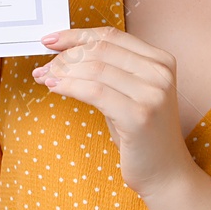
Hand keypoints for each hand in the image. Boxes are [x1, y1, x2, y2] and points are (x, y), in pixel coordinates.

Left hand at [32, 27, 198, 199]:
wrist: (166, 173)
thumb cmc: (142, 135)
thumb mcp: (129, 94)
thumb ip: (108, 71)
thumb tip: (63, 54)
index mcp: (160, 60)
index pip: (111, 36)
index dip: (76, 35)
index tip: (50, 40)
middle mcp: (160, 72)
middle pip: (100, 50)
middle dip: (65, 56)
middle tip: (44, 68)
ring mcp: (152, 93)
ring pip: (95, 69)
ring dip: (63, 71)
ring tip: (45, 78)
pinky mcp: (139, 115)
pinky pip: (94, 91)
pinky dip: (69, 86)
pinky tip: (54, 88)